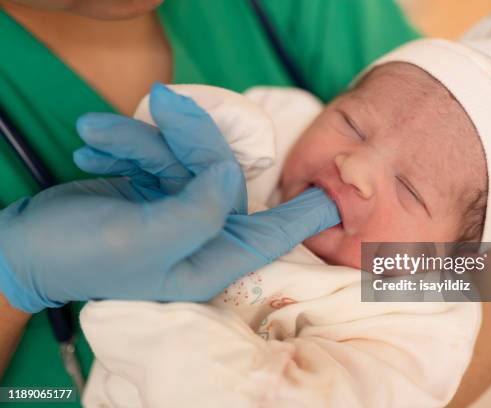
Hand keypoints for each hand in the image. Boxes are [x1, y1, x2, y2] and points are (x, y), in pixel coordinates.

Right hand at [0, 86, 339, 312]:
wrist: (26, 248)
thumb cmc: (81, 255)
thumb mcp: (141, 239)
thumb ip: (197, 210)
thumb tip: (228, 174)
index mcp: (209, 260)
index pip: (271, 236)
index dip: (304, 216)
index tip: (335, 197)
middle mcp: (202, 236)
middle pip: (223, 175)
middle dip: (190, 137)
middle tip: (158, 104)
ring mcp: (180, 210)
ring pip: (187, 156)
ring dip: (141, 138)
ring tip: (95, 136)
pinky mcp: (158, 188)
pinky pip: (160, 153)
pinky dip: (127, 141)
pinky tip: (94, 144)